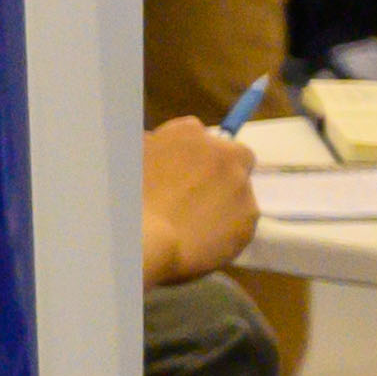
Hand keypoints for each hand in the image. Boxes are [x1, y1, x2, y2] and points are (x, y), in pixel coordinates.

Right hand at [144, 114, 263, 293]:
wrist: (145, 243)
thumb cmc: (126, 197)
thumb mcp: (127, 160)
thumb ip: (149, 148)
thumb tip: (155, 147)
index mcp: (187, 134)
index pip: (195, 131)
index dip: (187, 152)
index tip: (175, 168)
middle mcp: (223, 153)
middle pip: (234, 154)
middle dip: (222, 168)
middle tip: (195, 192)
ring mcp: (242, 187)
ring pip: (239, 190)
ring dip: (222, 201)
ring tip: (192, 223)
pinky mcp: (250, 219)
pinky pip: (240, 221)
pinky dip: (226, 228)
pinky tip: (201, 240)